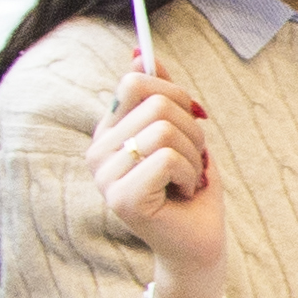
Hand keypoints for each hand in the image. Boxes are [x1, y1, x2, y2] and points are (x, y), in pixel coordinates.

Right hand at [90, 58, 228, 295]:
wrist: (199, 243)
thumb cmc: (192, 188)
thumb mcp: (182, 132)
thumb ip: (161, 94)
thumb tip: (140, 53)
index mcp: (108, 133)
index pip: (133, 82)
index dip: (174, 94)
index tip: (192, 118)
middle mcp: (98, 153)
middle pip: (154, 102)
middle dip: (191, 128)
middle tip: (193, 159)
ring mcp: (105, 177)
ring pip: (164, 129)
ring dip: (194, 155)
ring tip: (188, 179)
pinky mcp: (122, 199)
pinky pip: (167, 158)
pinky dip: (191, 173)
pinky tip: (183, 194)